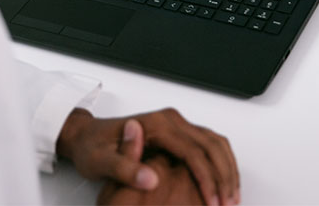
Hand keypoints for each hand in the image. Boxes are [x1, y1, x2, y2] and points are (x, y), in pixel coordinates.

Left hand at [56, 108, 239, 205]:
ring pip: (214, 142)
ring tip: (231, 197)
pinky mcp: (177, 132)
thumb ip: (124, 168)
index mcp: (156, 124)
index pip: (192, 151)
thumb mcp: (100, 162)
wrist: (87, 135)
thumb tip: (151, 179)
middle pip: (210, 145)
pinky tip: (223, 182)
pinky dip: (221, 162)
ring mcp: (175, 124)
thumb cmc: (93, 147)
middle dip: (223, 176)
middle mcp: (170, 120)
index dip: (206, 179)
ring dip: (227, 169)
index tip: (212, 203)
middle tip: (229, 204)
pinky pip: (209, 143)